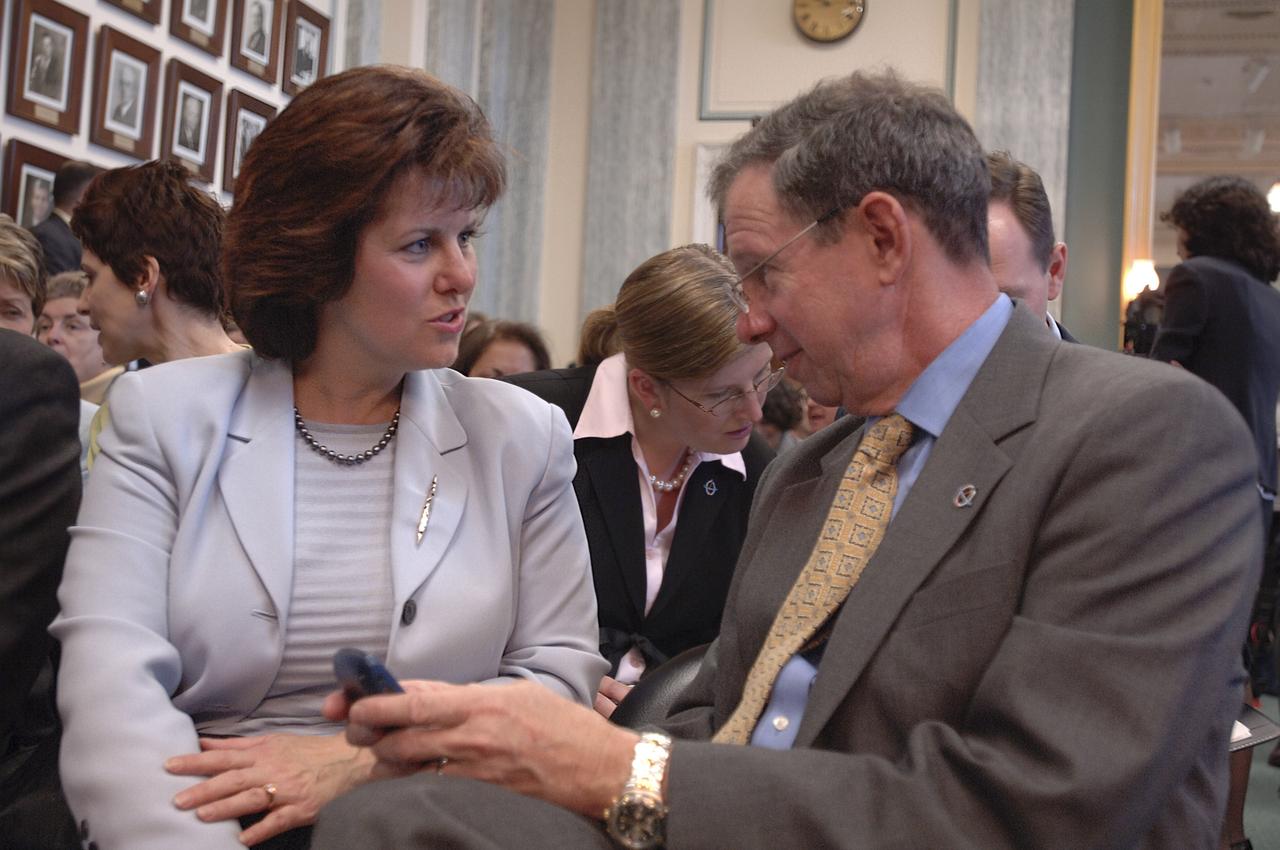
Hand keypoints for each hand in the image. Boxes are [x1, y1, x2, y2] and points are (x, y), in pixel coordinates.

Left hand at [165, 733, 373, 845]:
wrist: (348, 760)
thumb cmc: (306, 752)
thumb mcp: (272, 742)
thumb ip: (236, 746)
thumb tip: (203, 742)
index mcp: (262, 753)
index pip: (222, 757)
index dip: (196, 761)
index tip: (169, 766)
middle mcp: (271, 770)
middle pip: (232, 779)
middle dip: (203, 789)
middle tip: (176, 800)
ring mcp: (286, 790)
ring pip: (251, 798)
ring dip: (225, 807)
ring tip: (201, 816)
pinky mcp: (301, 809)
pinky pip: (277, 821)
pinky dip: (260, 830)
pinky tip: (242, 840)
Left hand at [322, 679, 638, 817]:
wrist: (600, 768)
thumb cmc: (564, 727)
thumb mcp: (518, 694)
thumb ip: (468, 695)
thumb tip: (424, 693)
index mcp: (481, 703)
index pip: (412, 701)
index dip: (375, 703)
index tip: (352, 704)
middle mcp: (473, 737)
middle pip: (399, 738)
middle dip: (370, 735)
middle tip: (358, 730)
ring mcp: (475, 772)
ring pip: (408, 769)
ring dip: (387, 762)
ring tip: (382, 755)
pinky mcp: (481, 798)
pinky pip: (432, 791)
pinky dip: (414, 784)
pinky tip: (410, 780)